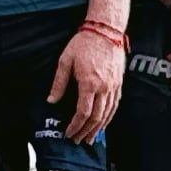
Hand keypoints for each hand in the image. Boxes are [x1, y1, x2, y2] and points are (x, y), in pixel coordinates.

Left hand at [51, 21, 126, 142]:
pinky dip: (109, 117)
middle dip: (86, 131)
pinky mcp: (119, 83)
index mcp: (89, 83)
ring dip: (98, 128)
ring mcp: (114, 86)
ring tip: (90, 138)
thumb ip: (58, 83)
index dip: (75, 125)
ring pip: (108, 114)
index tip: (69, 132)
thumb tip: (51, 100)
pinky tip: (103, 123)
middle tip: (78, 140)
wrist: (106, 30)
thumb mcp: (65, 61)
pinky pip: (115, 105)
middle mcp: (104, 87)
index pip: (83, 112)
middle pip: (97, 117)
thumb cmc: (84, 43)